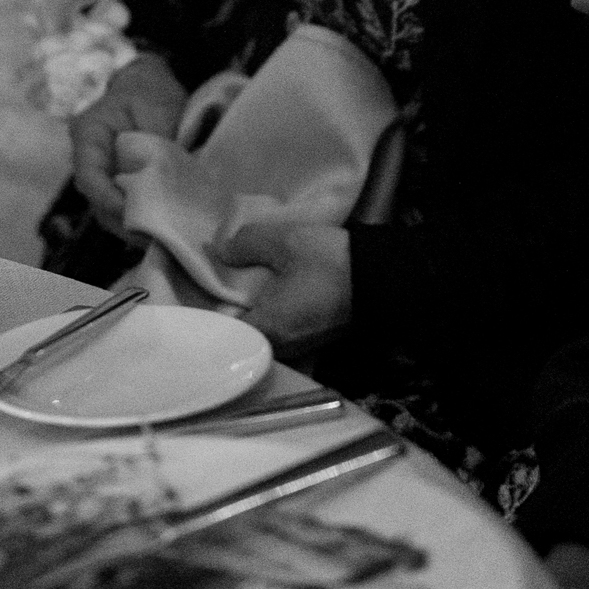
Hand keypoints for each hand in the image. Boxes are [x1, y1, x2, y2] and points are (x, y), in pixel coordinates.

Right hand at [70, 55, 186, 232]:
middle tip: (152, 236)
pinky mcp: (117, 183)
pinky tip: (160, 230)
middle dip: (123, 221)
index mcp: (89, 134)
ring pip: (107, 210)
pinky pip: (122, 207)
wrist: (148, 83)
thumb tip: (166, 181)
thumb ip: (157, 144)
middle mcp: (89, 158)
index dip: (108, 197)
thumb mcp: (157, 109)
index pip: (89, 174)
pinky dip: (139, 220)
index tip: (132, 211)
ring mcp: (102, 174)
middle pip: (96, 200)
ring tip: (158, 239)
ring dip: (131, 227)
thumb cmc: (150, 91)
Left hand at [216, 220, 351, 355]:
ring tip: (241, 286)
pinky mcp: (314, 339)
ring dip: (251, 314)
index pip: (222, 334)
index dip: (208, 314)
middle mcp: (281, 347)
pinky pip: (280, 331)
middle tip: (219, 286)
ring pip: (262, 335)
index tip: (203, 294)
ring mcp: (300, 347)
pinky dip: (270, 315)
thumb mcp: (286, 241)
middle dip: (229, 314)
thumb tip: (223, 252)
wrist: (386, 278)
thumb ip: (247, 244)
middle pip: (241, 337)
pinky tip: (270, 292)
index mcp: (268, 329)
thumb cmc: (331, 263)